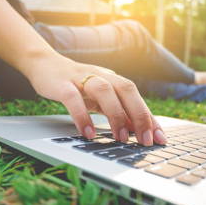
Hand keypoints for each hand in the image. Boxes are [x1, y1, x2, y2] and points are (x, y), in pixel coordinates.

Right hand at [26, 54, 166, 145]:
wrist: (44, 64)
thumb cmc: (76, 85)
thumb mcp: (99, 98)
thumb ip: (117, 110)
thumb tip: (137, 130)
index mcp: (112, 79)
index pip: (136, 97)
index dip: (150, 117)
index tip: (161, 139)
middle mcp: (100, 76)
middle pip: (126, 89)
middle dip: (139, 115)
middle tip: (146, 140)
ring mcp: (80, 78)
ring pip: (103, 90)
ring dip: (115, 114)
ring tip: (120, 138)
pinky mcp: (61, 84)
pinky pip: (73, 99)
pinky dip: (82, 116)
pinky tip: (88, 133)